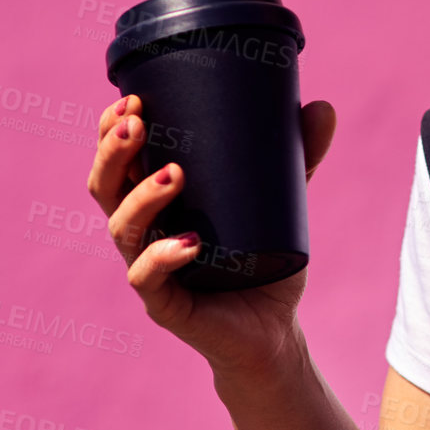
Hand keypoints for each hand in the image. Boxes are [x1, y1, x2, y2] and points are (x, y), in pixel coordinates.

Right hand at [86, 94, 337, 379]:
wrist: (273, 330)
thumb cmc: (263, 261)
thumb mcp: (281, 202)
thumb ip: (298, 157)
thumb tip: (323, 107)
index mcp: (155, 202)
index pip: (117, 160)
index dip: (111, 130)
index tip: (131, 99)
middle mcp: (142, 233)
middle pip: (105, 188)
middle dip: (113, 153)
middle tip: (137, 123)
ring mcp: (149, 270)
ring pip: (123, 230)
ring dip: (142, 198)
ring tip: (174, 174)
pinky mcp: (166, 306)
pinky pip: (150, 280)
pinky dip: (165, 258)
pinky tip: (189, 242)